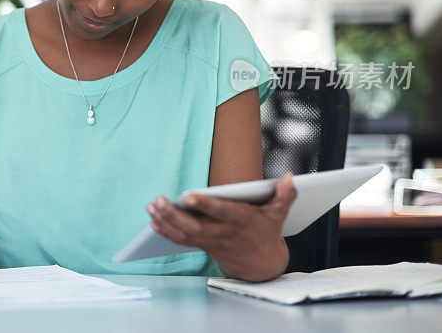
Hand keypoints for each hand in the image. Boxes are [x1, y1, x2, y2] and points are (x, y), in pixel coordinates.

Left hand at [146, 172, 296, 281]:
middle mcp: (222, 233)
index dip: (206, 205)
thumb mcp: (278, 214)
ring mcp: (210, 242)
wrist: (260, 264)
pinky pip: (181, 241)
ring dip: (165, 222)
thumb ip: (284, 195)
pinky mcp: (202, 246)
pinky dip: (165, 232)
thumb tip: (289, 177)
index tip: (188, 195)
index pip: (222, 213)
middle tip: (158, 200)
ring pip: (184, 235)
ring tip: (151, 206)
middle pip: (195, 227)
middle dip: (174, 215)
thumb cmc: (266, 231)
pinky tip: (153, 220)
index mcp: (241, 222)